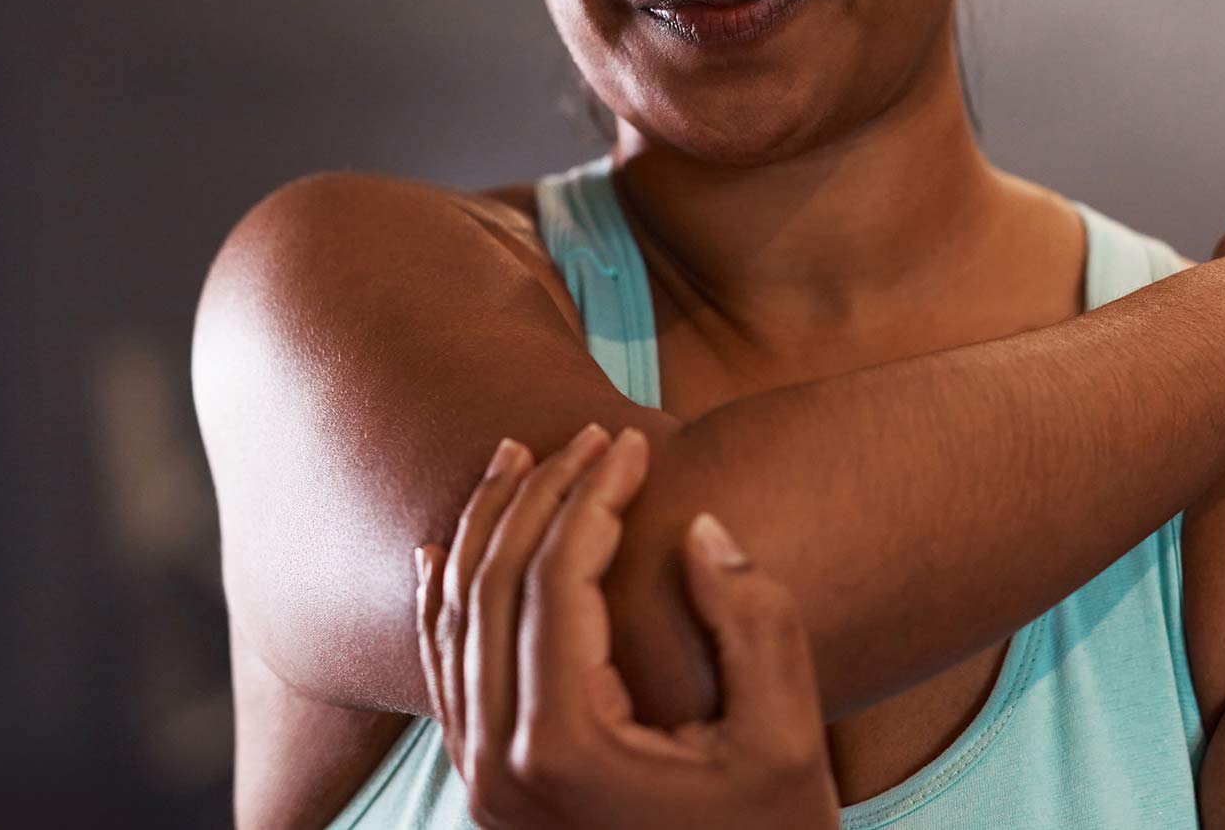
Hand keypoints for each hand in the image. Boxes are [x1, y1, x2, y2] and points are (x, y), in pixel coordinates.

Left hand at [415, 422, 840, 829]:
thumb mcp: (785, 740)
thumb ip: (754, 624)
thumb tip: (697, 529)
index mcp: (565, 746)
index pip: (555, 580)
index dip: (593, 495)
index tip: (636, 441)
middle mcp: (501, 764)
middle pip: (493, 586)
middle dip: (539, 493)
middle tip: (592, 433)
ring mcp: (483, 783)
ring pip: (453, 623)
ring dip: (485, 529)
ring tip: (518, 456)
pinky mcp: (487, 791)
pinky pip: (442, 676)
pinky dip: (439, 603)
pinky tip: (443, 552)